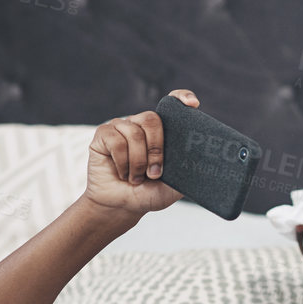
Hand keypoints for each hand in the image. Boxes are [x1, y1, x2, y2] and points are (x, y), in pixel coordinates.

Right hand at [83, 89, 198, 217]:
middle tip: (155, 173)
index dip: (181, 97)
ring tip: (136, 178)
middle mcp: (140, 125)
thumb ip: (185, 176)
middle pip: (151, 119)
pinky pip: (116, 141)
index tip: (193, 104)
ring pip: (134, 133)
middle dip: (155, 148)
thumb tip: (199, 163)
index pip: (172, 103)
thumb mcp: (171, 189)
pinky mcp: (103, 134)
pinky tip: (123, 173)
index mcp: (161, 132)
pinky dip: (122, 162)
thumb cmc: (146, 194)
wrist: (119, 206)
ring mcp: (121, 127)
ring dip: (137, 162)